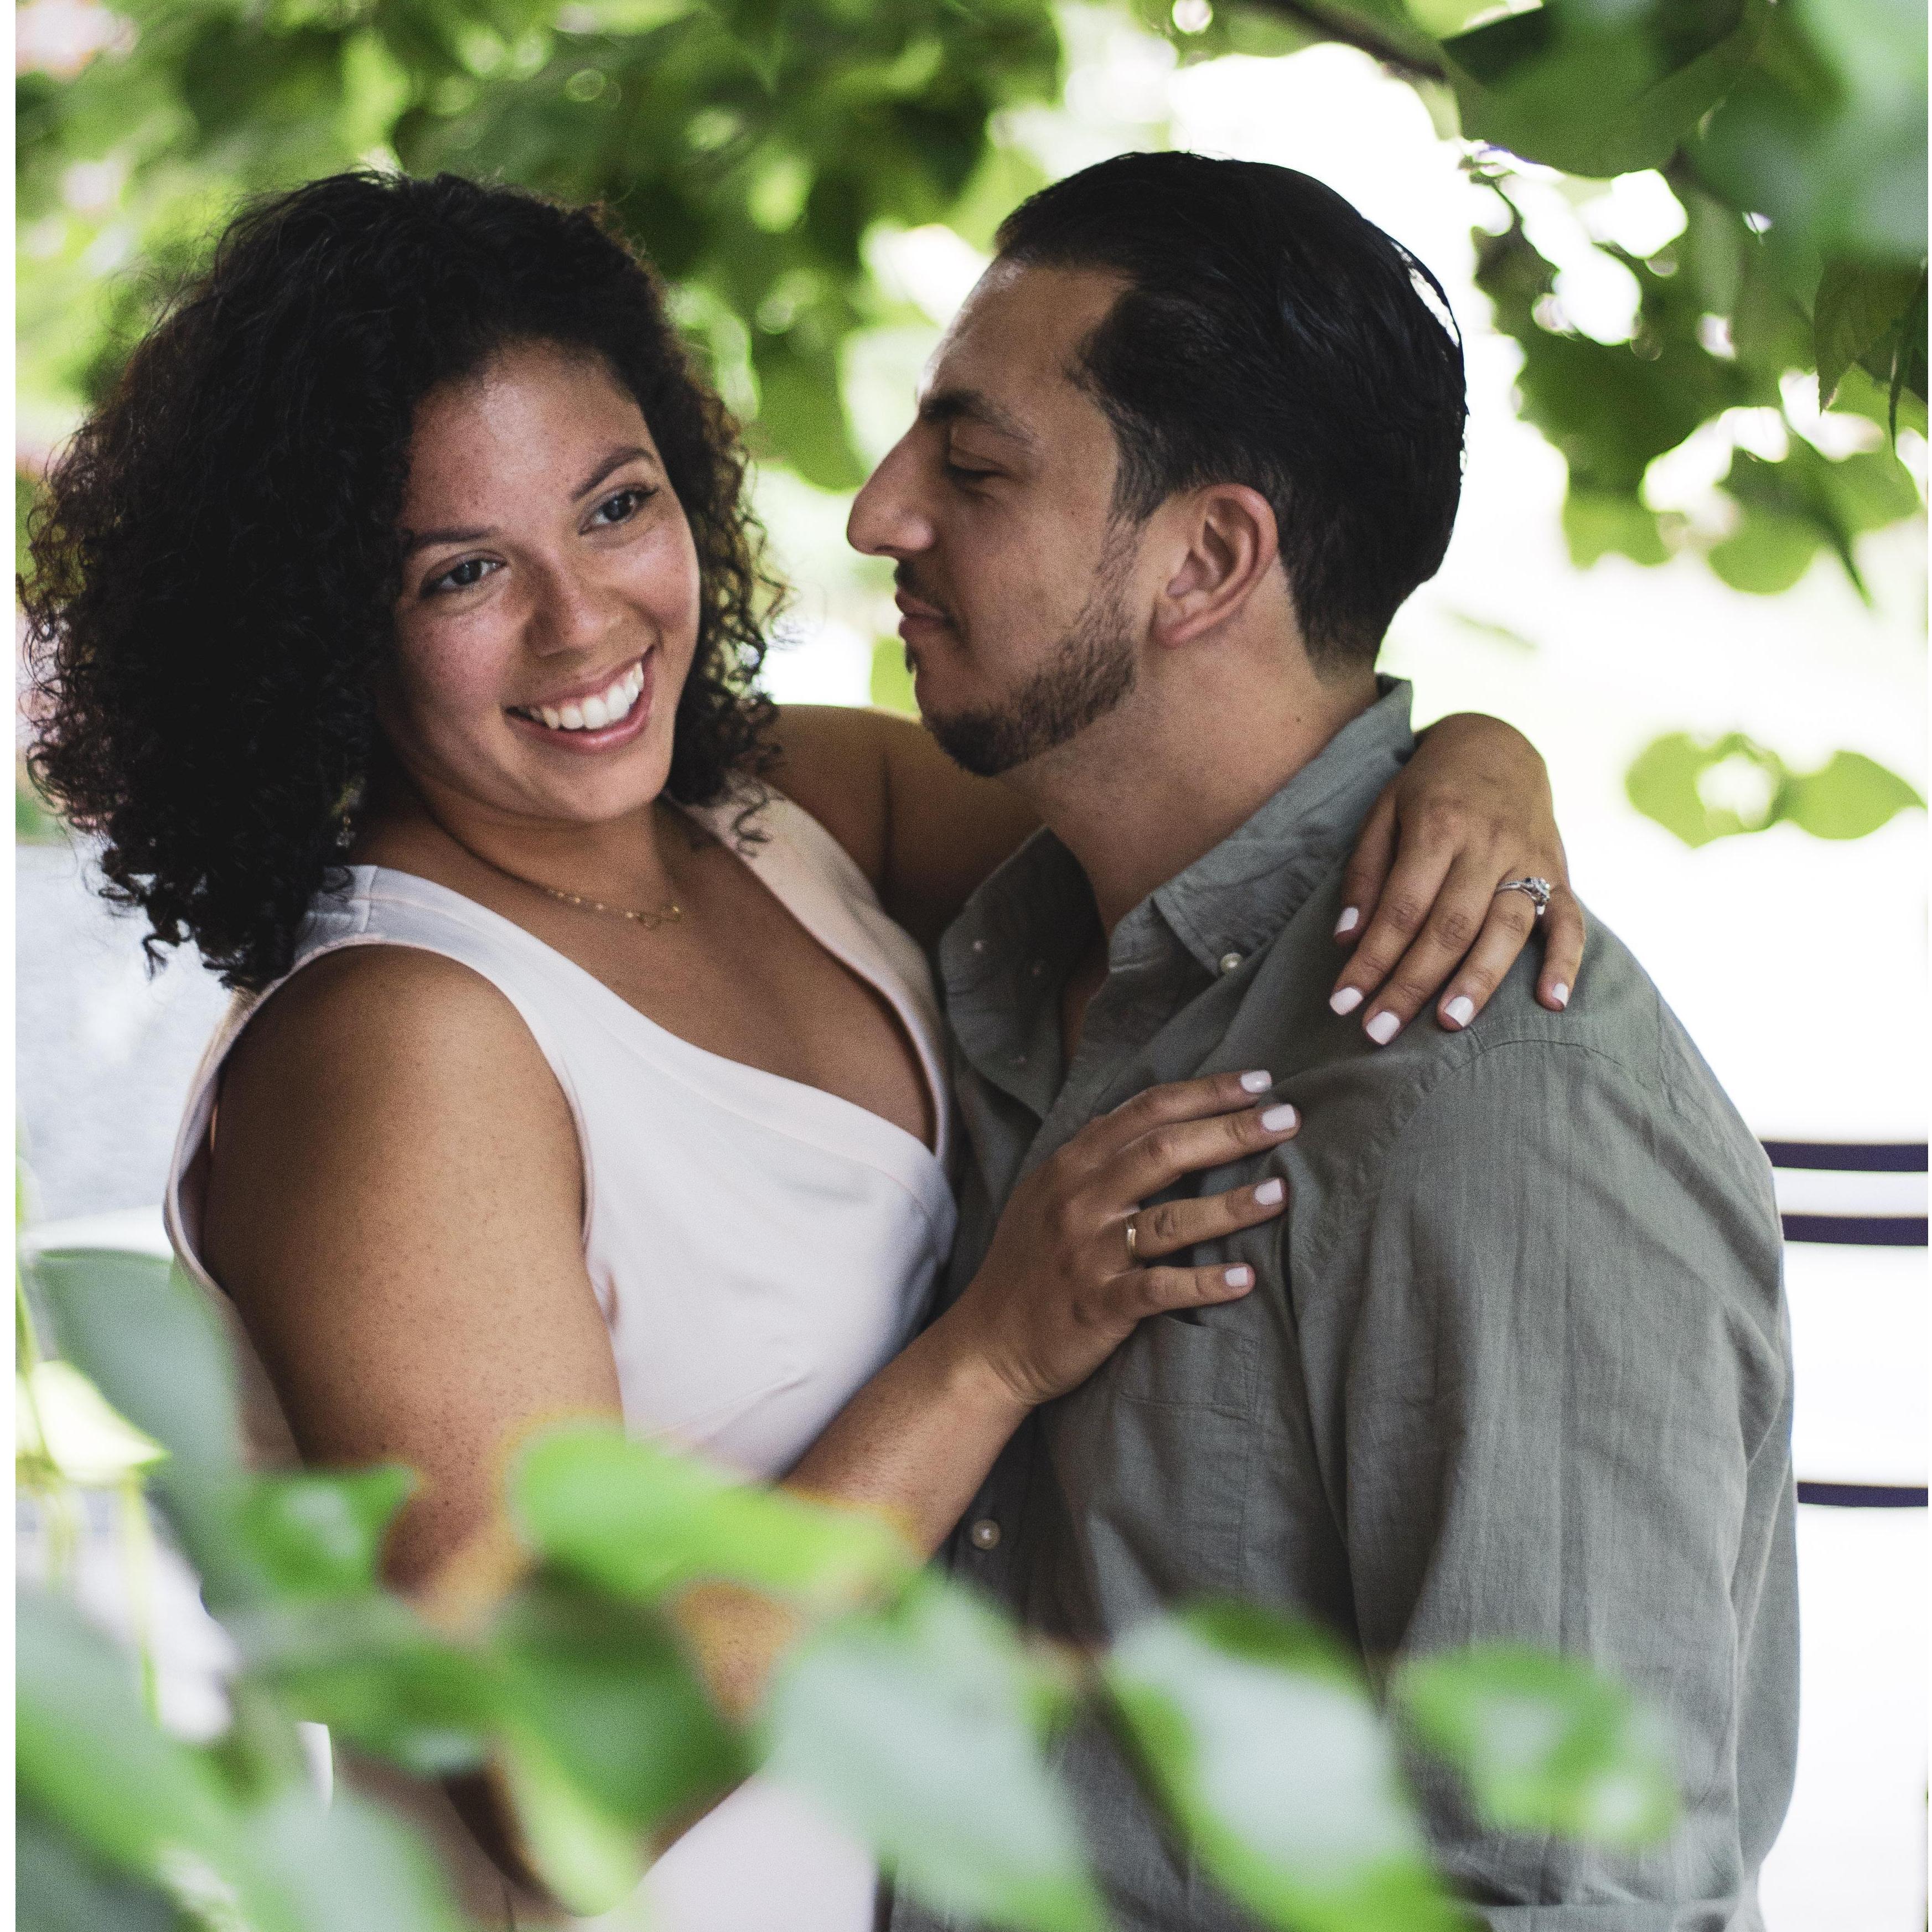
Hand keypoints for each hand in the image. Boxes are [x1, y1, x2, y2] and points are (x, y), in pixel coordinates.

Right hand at [935, 1071, 1296, 1411]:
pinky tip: (1245, 1277)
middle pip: (1164, 1152)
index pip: (1145, 1112)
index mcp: (1071, 1165)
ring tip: (1282, 1192)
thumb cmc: (1028, 1265)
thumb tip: (1145, 1115)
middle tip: (1287, 1120)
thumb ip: (1094, 1155)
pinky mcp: (1098, 1305)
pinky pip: (1158, 1289)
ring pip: (1170, 1220)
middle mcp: (1079, 1201)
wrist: (988, 1345)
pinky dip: (1203, 1283)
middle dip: (1230, 1132)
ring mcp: (1088, 1253)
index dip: (1205, 1092)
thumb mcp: (1045, 1194)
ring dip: (1230, 1205)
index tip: (1260, 1082)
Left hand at [1329, 712, 1583, 1043]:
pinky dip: (1566, 962)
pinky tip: (1552, 1003)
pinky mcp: (1561, 871)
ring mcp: (1530, 858)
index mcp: (1438, 826)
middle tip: (1379, 1032)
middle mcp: (1488, 844)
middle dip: (1412, 982)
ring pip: (1507, 928)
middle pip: (1450, 926)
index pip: (1401, 907)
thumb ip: (1367, 874)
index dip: (1371, 959)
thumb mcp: (1384, 812)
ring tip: (1449, 1025)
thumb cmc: (1428, 789)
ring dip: (1478, 980)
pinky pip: (1570, 920)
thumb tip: (1348, 938)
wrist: (1498, 746)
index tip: (1343, 1002)